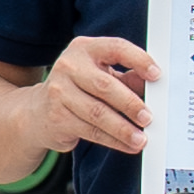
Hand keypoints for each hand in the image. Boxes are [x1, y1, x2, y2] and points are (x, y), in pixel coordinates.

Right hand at [37, 34, 159, 156]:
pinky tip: (128, 145)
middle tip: (149, 117)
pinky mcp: (57, 117)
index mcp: (85, 48)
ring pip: (98, 113)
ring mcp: (59, 91)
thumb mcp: (101, 75)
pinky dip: (113, 140)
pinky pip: (91, 131)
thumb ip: (126, 77)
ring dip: (123, 129)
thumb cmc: (78, 89)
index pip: (116, 48)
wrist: (36, 112)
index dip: (139, 60)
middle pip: (105, 86)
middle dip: (130, 104)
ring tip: (141, 139)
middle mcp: (69, 66)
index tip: (156, 75)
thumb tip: (152, 85)